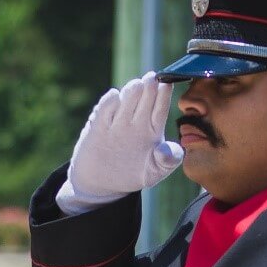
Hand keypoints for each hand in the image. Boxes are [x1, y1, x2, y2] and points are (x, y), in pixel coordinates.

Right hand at [57, 71, 182, 213]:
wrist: (102, 185)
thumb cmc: (132, 175)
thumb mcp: (153, 173)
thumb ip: (167, 161)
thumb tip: (167, 149)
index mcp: (153, 128)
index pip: (161, 106)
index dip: (164, 93)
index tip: (166, 85)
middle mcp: (136, 121)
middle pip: (145, 96)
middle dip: (149, 86)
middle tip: (150, 80)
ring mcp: (117, 121)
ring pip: (127, 97)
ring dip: (132, 90)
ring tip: (136, 87)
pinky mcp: (98, 125)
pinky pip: (105, 108)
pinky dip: (110, 100)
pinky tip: (114, 97)